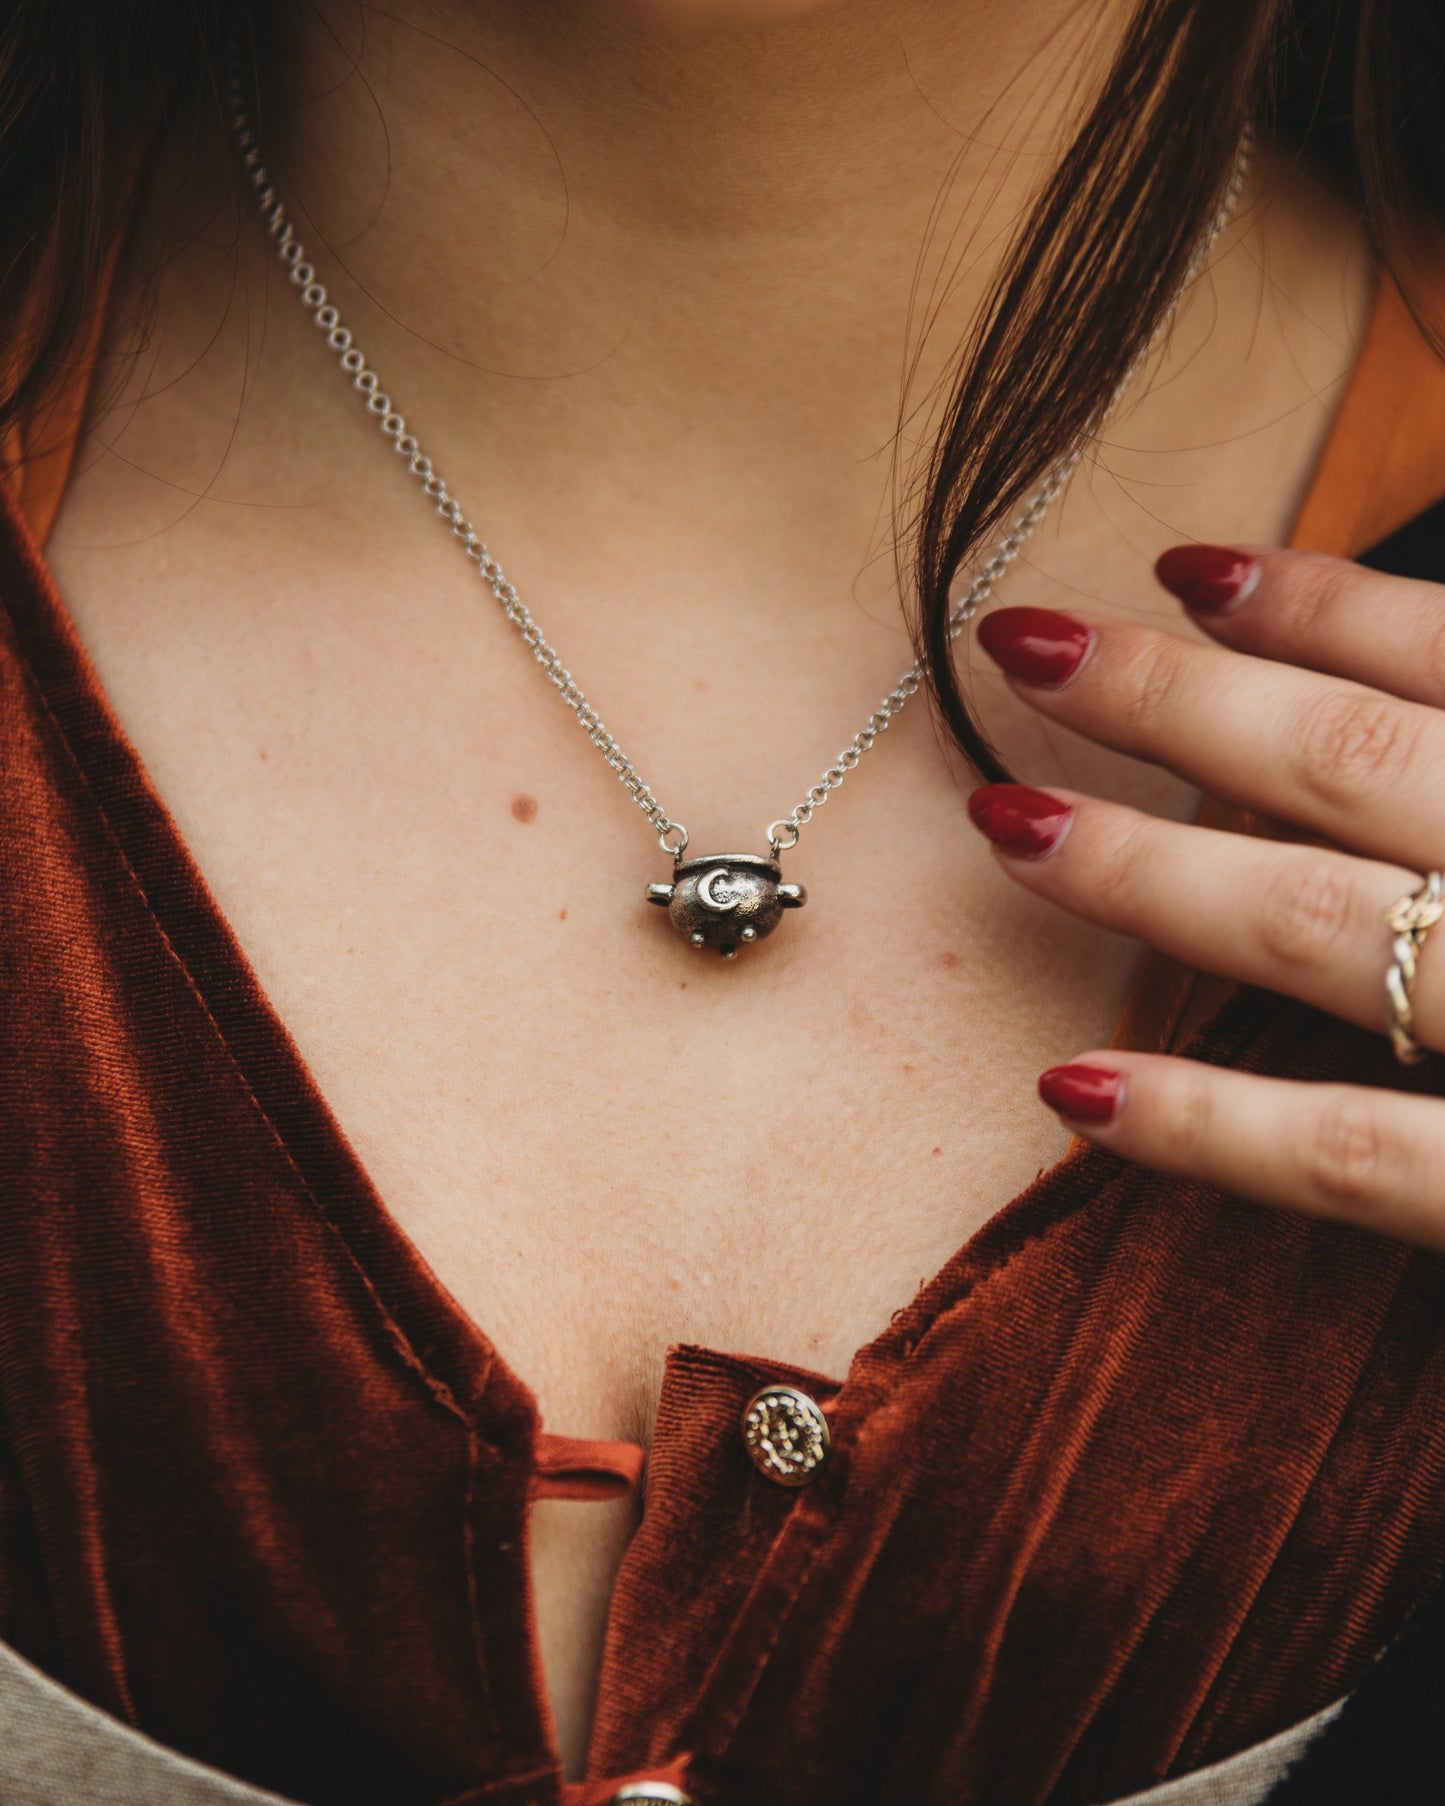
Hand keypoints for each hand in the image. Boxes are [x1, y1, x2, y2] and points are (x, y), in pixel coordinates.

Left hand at [967, 545, 1444, 1248]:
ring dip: (1145, 869)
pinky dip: (1206, 1120)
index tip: (1185, 567)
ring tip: (1007, 819)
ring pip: (1316, 930)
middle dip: (1171, 699)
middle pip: (1346, 763)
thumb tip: (1402, 702)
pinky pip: (1347, 1158)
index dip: (1316, 602)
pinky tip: (1072, 1085)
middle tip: (1021, 645)